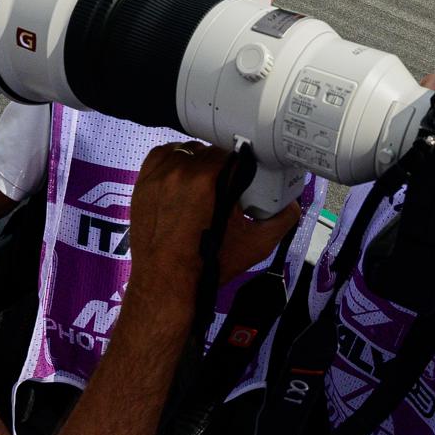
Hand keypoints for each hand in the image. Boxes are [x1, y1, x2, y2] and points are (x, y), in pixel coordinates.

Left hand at [131, 144, 301, 304]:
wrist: (167, 282)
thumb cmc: (206, 265)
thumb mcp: (255, 245)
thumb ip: (282, 220)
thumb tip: (291, 205)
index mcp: (207, 180)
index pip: (232, 153)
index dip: (242, 164)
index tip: (244, 178)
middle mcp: (180, 172)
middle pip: (209, 152)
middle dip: (221, 166)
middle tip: (226, 187)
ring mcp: (158, 176)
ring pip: (186, 151)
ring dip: (198, 162)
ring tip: (204, 185)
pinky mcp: (143, 183)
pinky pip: (162, 156)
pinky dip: (173, 161)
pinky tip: (181, 177)